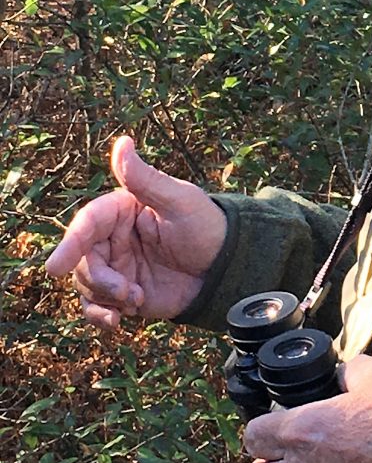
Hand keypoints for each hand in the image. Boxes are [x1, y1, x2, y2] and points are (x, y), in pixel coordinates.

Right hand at [45, 134, 226, 329]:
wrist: (224, 269)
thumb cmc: (205, 227)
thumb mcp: (180, 201)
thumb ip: (146, 179)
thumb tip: (122, 141)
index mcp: (122, 209)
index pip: (88, 223)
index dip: (70, 243)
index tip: (55, 268)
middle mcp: (113, 237)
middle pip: (82, 258)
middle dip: (97, 279)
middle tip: (125, 291)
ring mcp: (116, 265)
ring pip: (86, 283)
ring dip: (104, 297)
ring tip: (135, 299)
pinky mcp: (121, 291)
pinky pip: (96, 305)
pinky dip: (100, 315)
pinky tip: (118, 321)